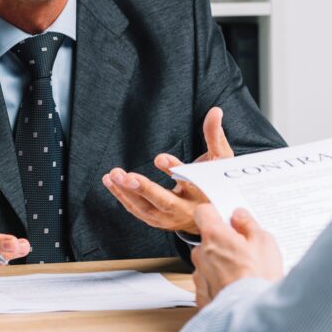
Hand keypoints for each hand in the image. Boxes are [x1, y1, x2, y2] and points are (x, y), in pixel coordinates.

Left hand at [102, 107, 233, 233]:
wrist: (212, 214)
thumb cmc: (215, 181)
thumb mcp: (220, 159)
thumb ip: (215, 135)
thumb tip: (215, 111)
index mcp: (203, 193)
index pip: (190, 183)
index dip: (175, 170)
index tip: (160, 158)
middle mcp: (186, 209)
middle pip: (164, 202)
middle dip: (144, 189)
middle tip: (126, 176)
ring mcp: (170, 219)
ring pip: (146, 208)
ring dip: (127, 192)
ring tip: (113, 175)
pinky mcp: (157, 220)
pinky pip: (137, 210)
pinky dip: (123, 196)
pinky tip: (111, 182)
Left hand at [190, 204, 282, 308]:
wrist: (253, 314)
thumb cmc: (259, 279)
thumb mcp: (264, 242)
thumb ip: (248, 224)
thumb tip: (240, 216)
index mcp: (214, 236)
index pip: (203, 212)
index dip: (214, 213)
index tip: (225, 217)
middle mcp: (201, 254)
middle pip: (207, 240)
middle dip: (222, 243)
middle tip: (244, 251)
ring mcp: (199, 276)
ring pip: (208, 262)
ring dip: (220, 265)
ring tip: (243, 274)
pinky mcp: (201, 296)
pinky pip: (208, 283)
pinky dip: (219, 284)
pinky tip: (236, 287)